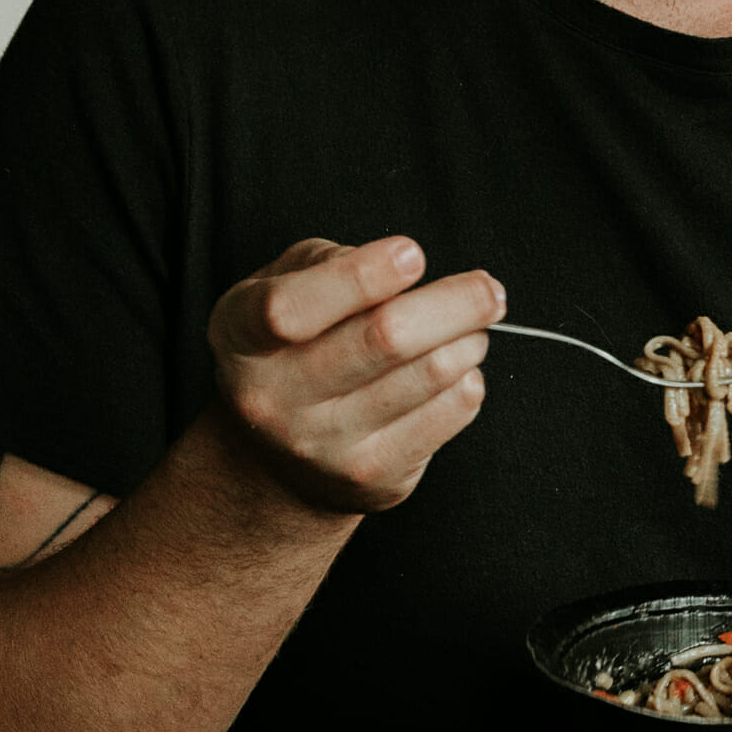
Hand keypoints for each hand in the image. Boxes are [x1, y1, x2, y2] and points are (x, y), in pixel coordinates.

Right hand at [208, 234, 500, 515]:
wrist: (278, 459)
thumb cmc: (292, 347)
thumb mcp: (280, 288)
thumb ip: (329, 264)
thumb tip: (402, 267)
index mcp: (242, 335)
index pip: (293, 308)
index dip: (361, 277)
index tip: (412, 255)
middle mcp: (274, 397)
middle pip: (385, 339)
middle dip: (454, 303)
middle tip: (489, 289)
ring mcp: (324, 445)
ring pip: (431, 374)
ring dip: (468, 339)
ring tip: (470, 328)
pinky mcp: (373, 475)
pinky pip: (451, 413)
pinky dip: (468, 380)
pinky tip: (455, 371)